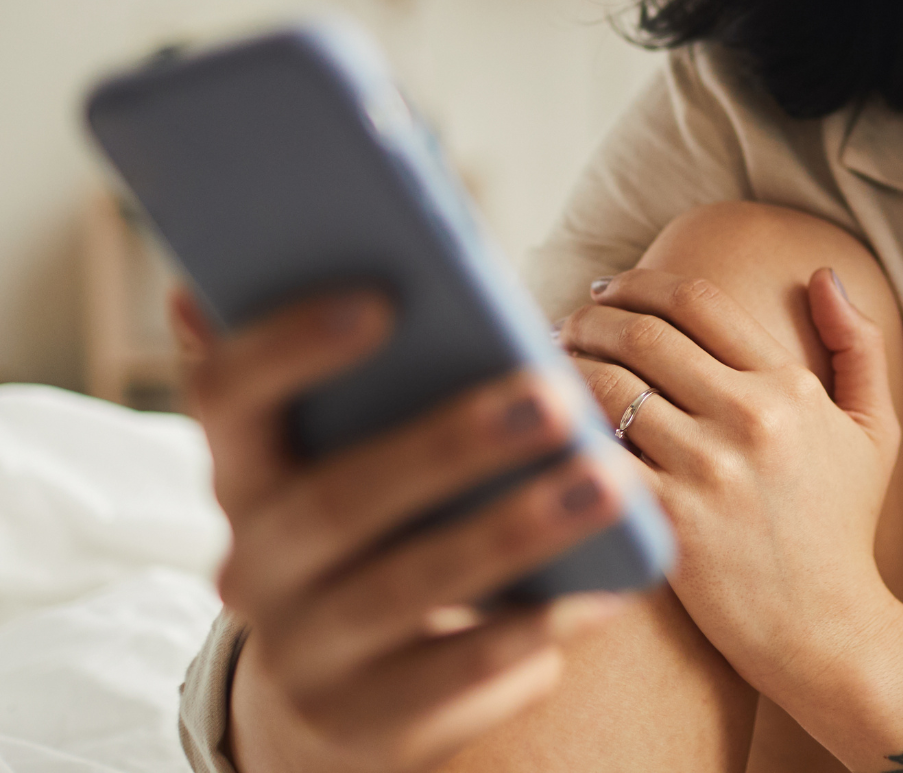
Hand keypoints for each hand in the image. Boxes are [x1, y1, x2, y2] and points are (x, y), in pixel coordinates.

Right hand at [173, 288, 638, 772]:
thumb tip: (294, 246)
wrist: (332, 691)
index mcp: (241, 471)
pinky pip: (449, 682)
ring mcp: (302, 651)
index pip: (228, 397)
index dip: (291, 346)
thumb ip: (350, 367)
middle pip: (337, 499)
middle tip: (555, 395)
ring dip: (513, 534)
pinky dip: (529, 636)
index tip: (383, 298)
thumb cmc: (370, 514)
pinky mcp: (363, 721)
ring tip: (610, 484)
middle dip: (449, 443)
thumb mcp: (345, 447)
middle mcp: (250, 564)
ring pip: (405, 590)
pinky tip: (603, 593)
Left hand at [558, 268, 899, 695]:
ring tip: (550, 367)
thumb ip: (859, 346)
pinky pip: (598, 456)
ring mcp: (707, 471)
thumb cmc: (844, 528)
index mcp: (789, 386)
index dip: (643, 283)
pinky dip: (567, 432)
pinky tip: (553, 430)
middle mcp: (748, 417)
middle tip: (570, 323)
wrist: (828, 632)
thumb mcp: (874, 430)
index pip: (699, 301)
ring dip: (569, 365)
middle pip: (644, 335)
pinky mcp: (669, 523)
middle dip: (593, 317)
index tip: (613, 288)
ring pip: (609, 387)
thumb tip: (825, 274)